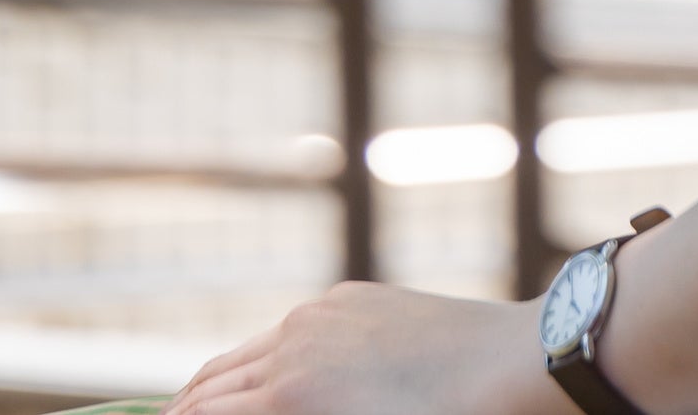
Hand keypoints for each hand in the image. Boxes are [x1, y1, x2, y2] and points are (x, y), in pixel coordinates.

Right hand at [168, 284, 556, 414]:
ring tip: (202, 409)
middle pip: (210, 383)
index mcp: (288, 397)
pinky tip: (272, 377)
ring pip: (248, 353)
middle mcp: (292, 345)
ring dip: (220, 384)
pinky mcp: (351, 296)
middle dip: (184, 411)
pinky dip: (267, 357)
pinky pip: (293, 329)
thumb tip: (242, 414)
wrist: (513, 368)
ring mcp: (321, 313)